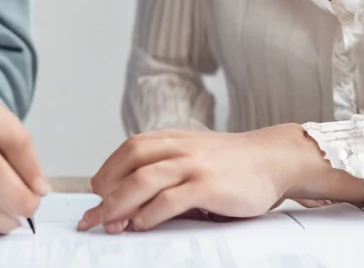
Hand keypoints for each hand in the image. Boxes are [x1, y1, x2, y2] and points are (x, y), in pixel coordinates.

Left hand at [78, 124, 363, 233]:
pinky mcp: (209, 185)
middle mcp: (179, 147)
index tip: (95, 192)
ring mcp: (194, 164)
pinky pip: (172, 198)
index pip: (130, 148)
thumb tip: (133, 196)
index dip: (109, 170)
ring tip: (107, 224)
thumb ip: (168, 167)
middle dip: (106, 190)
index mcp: (173, 138)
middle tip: (91, 216)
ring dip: (121, 203)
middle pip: (131, 162)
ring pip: (145, 179)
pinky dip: (151, 213)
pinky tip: (140, 225)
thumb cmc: (231, 163)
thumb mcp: (195, 155)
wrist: (272, 158)